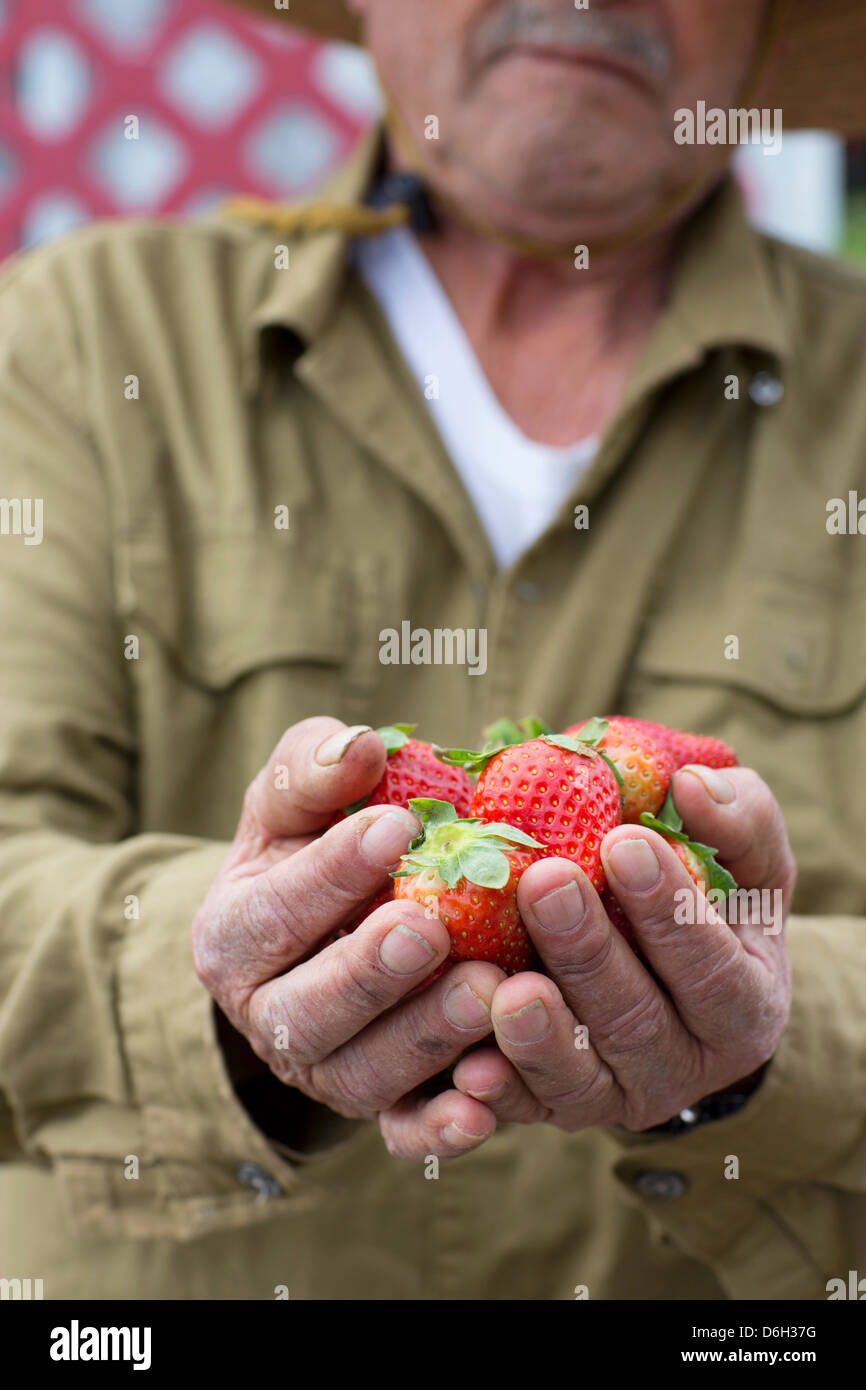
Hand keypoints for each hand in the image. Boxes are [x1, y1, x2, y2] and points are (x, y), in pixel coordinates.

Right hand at [193, 717, 502, 1160]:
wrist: (327, 929)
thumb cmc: (313, 847)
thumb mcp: (296, 802)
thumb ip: (312, 771)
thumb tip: (354, 748)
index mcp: (235, 935)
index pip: (274, 910)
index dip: (332, 873)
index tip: (397, 828)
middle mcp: (268, 1016)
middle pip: (310, 1009)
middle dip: (369, 971)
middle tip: (433, 929)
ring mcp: (325, 1070)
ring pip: (362, 1074)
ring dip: (423, 1039)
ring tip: (486, 992)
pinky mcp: (381, 1108)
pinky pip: (404, 1131)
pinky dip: (440, 1128)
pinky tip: (485, 1107)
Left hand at [452, 765, 795, 1132]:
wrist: (670, 983)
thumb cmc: (708, 903)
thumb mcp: (746, 864)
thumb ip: (740, 821)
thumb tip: (695, 786)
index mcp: (743, 1006)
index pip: (712, 967)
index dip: (669, 909)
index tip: (622, 842)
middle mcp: (684, 1066)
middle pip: (635, 1021)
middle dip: (588, 951)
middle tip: (544, 881)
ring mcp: (615, 1095)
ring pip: (578, 1078)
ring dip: (539, 1034)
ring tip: (505, 986)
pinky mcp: (552, 1108)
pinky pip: (521, 1110)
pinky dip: (494, 1093)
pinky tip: (463, 1068)